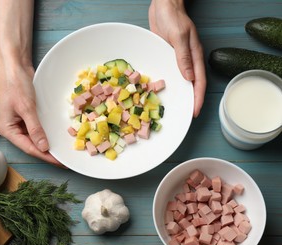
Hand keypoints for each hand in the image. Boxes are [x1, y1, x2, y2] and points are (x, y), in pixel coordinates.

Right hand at [0, 63, 61, 165]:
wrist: (15, 65)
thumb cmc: (16, 84)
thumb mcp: (26, 108)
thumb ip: (35, 129)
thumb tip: (43, 148)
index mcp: (7, 129)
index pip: (29, 148)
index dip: (45, 156)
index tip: (59, 162)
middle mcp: (12, 128)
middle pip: (32, 145)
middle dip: (47, 152)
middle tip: (64, 158)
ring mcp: (19, 122)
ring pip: (35, 137)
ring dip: (48, 142)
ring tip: (62, 150)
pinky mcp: (26, 115)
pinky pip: (37, 127)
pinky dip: (46, 132)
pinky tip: (56, 136)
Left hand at [149, 0, 205, 117]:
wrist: (163, 6)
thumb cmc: (173, 17)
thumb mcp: (179, 36)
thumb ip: (183, 57)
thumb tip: (188, 78)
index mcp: (194, 56)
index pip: (199, 82)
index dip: (198, 98)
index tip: (195, 112)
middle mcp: (188, 60)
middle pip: (192, 84)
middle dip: (191, 101)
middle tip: (185, 116)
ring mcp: (178, 59)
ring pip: (181, 81)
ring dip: (180, 94)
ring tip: (176, 109)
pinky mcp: (168, 57)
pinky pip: (171, 73)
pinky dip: (170, 84)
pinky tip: (164, 92)